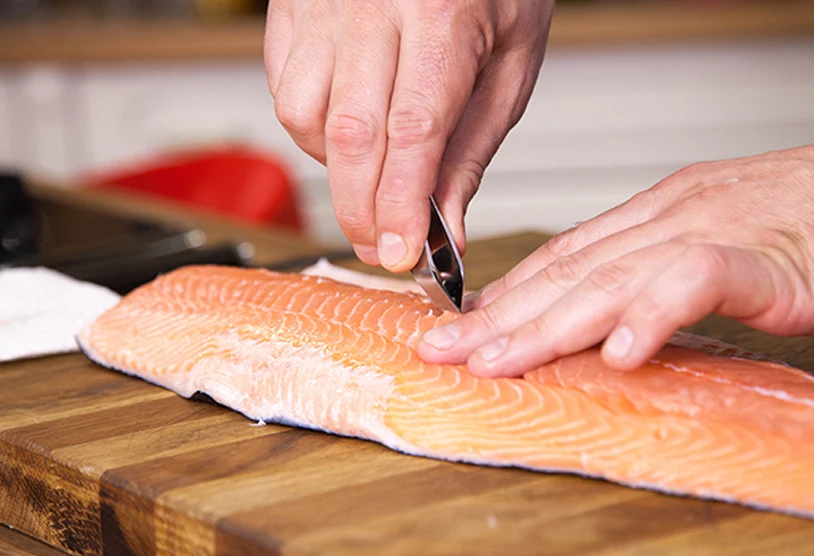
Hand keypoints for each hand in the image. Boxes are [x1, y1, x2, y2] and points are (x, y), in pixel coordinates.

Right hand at [264, 0, 554, 270]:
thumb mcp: (510, 61)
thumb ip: (472, 146)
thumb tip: (447, 224)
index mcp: (443, 11)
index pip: (413, 130)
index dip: (402, 203)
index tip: (403, 252)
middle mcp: (373, 2)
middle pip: (351, 134)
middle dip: (362, 210)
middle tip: (381, 246)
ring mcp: (323, 3)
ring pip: (303, 115)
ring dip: (336, 168)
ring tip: (373, 171)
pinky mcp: (293, 7)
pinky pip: (284, 89)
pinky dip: (312, 129)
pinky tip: (348, 128)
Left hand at [417, 125, 813, 375]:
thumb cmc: (811, 223)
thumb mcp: (714, 245)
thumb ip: (658, 277)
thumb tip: (609, 324)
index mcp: (655, 216)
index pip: (563, 258)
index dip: (505, 296)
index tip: (460, 328)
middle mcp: (668, 218)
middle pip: (569, 271)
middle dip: (500, 317)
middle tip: (443, 352)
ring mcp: (712, 232)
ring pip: (613, 277)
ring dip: (549, 325)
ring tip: (498, 362)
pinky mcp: (763, 257)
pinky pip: (698, 281)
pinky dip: (656, 314)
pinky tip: (622, 354)